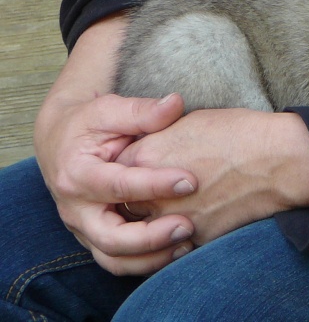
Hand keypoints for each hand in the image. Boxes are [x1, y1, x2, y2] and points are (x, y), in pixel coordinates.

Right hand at [35, 15, 198, 275]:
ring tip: (189, 241)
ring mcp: (83, 228)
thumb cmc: (90, 123)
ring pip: (114, 258)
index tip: (191, 181)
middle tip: (189, 224)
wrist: (60, 141)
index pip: (118, 186)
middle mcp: (75, 208)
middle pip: (111, 236)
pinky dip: (147, 262)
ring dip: (152, 257)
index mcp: (77, 174)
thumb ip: (142, 111)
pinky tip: (179, 248)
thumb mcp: (110, 109)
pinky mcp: (94, 238)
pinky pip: (118, 261)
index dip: (156, 185)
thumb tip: (175, 103)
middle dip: (151, 236)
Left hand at [116, 106, 308, 245]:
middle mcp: (151, 192)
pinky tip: (195, 218)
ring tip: (173, 209)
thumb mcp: (191, 120)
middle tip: (151, 192)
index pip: (118, 169)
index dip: (130, 168)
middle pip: (126, 203)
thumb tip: (149, 146)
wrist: (280, 161)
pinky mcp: (196, 238)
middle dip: (137, 199)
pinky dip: (179, 236)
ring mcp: (172, 219)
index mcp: (146, 156)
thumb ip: (158, 135)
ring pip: (147, 230)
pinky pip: (175, 244)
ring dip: (155, 223)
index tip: (142, 167)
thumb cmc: (240, 132)